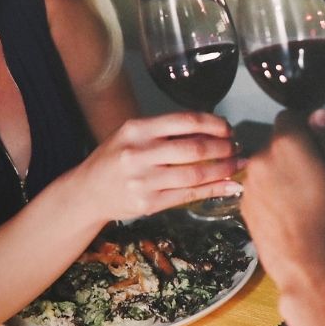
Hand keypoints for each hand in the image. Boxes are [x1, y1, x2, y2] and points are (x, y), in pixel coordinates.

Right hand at [77, 112, 241, 219]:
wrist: (87, 192)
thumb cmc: (115, 158)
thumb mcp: (132, 135)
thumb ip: (165, 131)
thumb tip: (211, 131)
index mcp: (137, 129)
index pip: (185, 121)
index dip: (213, 124)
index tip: (227, 128)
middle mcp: (139, 153)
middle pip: (194, 149)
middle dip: (223, 148)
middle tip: (236, 147)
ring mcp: (144, 181)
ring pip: (195, 174)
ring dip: (223, 169)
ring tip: (237, 164)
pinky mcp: (149, 204)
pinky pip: (189, 195)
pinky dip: (214, 189)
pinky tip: (229, 185)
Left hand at [241, 109, 324, 300]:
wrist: (311, 267)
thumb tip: (320, 116)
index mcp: (287, 144)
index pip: (289, 116)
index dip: (305, 127)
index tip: (318, 144)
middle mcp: (261, 158)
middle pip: (277, 143)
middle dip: (295, 152)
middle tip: (318, 177)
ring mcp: (249, 183)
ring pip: (268, 166)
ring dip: (282, 174)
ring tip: (305, 200)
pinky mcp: (244, 206)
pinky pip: (260, 188)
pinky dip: (273, 194)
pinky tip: (291, 213)